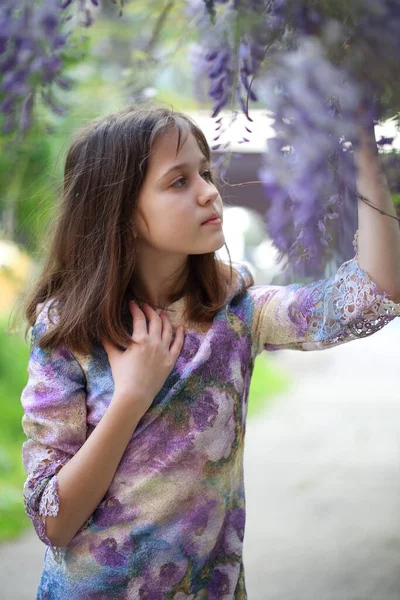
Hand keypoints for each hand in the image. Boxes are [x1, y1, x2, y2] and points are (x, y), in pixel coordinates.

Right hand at [101, 301, 184, 416]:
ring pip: (168, 330)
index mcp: (140, 339)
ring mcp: (164, 351)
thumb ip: (109, 342)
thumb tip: (101, 331)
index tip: (133, 304)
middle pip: (155, 321)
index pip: (139, 318)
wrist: (135, 395)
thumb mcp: (114, 357)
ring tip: (162, 314)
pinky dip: (180, 335)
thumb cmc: (122, 376)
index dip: (136, 309)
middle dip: (150, 311)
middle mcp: (154, 342)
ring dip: (165, 320)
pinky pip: (178, 345)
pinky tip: (181, 328)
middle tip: (146, 307)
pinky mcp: (170, 361)